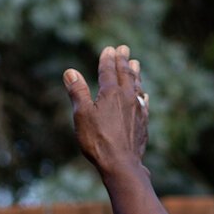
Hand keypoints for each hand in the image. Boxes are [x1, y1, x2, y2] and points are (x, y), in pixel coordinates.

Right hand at [65, 42, 149, 180]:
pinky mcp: (143, 124)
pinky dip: (141, 96)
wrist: (121, 164)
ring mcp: (137, 111)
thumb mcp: (82, 115)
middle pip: (126, 74)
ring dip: (135, 74)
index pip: (108, 71)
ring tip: (136, 64)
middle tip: (124, 48)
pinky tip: (143, 96)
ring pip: (136, 87)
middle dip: (123, 60)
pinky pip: (143, 104)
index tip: (109, 49)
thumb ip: (77, 92)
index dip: (107, 59)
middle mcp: (126, 98)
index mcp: (111, 93)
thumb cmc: (98, 140)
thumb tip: (70, 72)